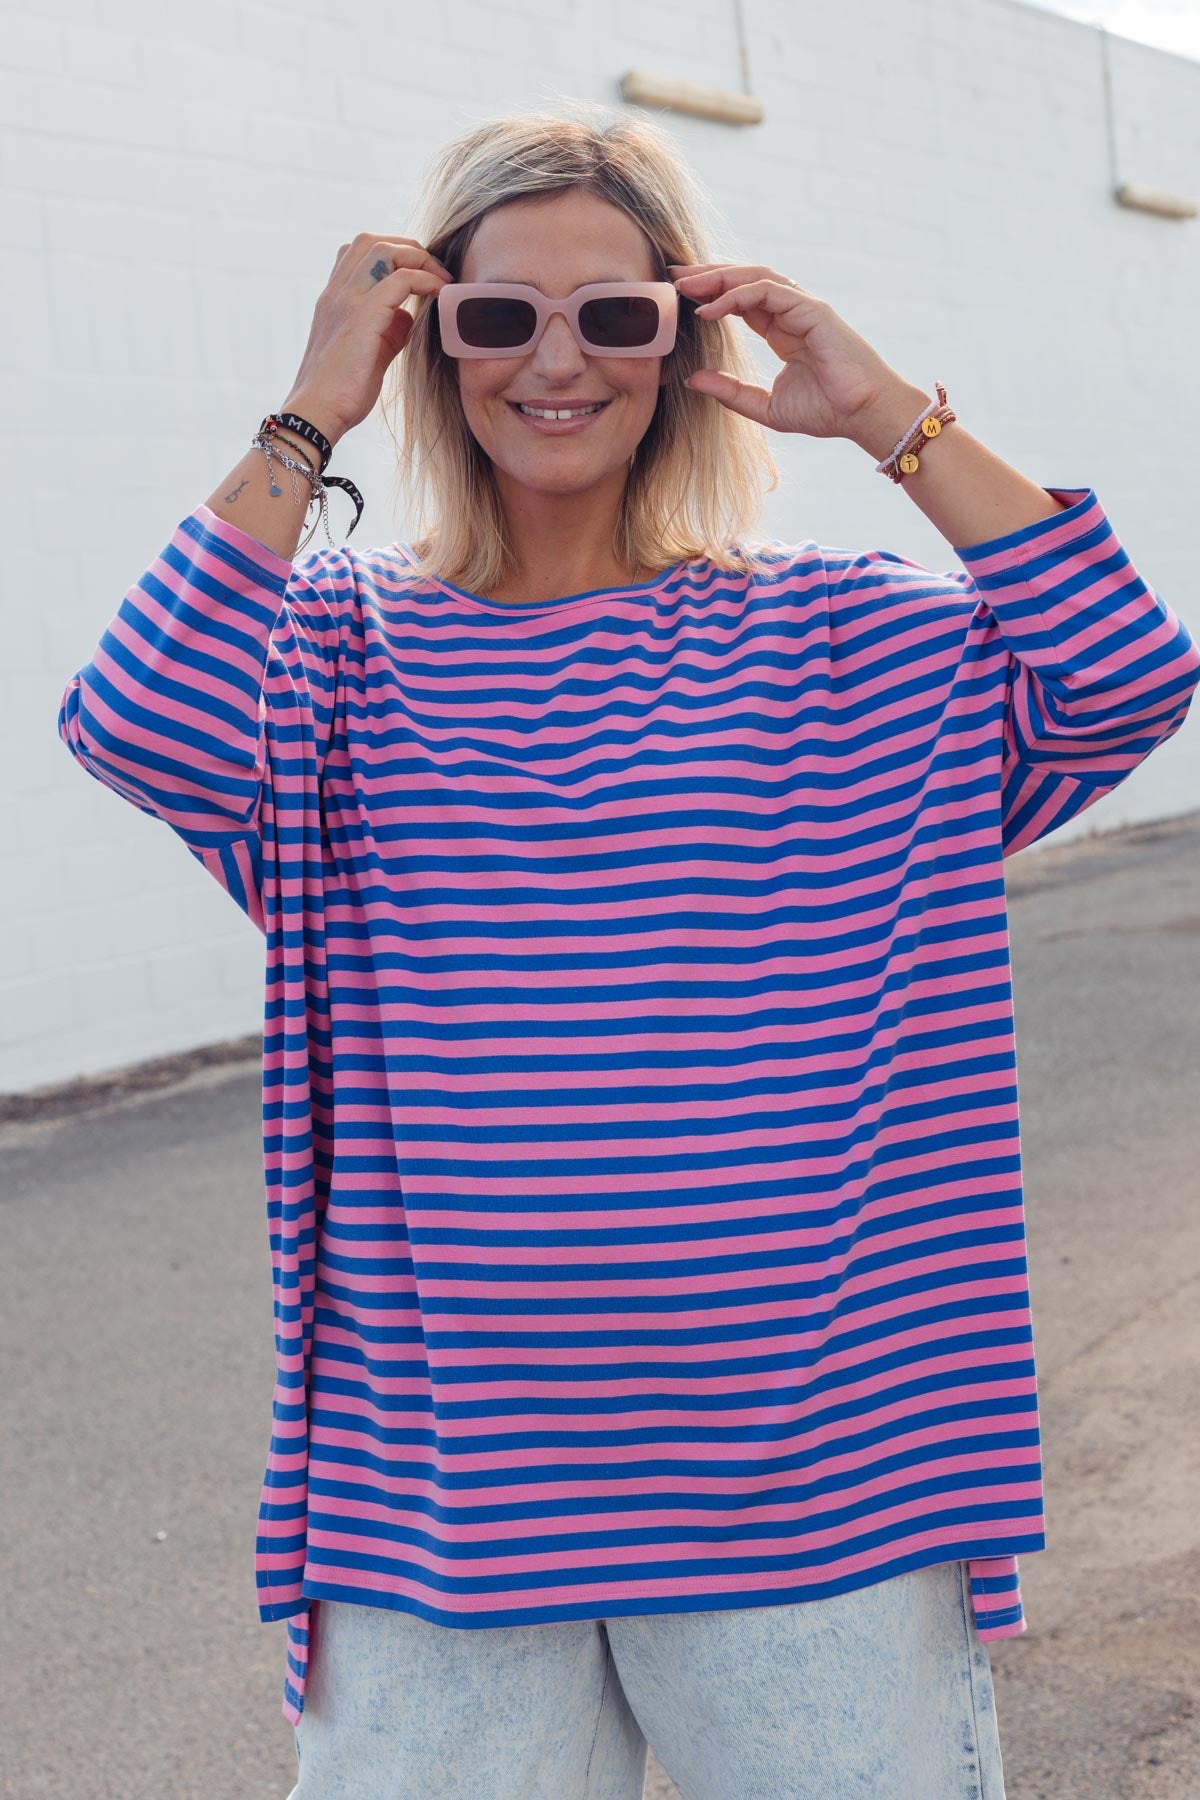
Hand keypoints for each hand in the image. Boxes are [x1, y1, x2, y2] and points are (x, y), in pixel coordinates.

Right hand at [283, 233, 453, 443]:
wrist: (318, 414)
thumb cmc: (342, 392)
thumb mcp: (370, 352)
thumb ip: (387, 329)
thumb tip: (408, 315)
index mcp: (333, 299)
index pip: (357, 252)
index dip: (392, 252)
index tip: (420, 272)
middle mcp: (336, 292)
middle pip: (370, 240)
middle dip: (408, 247)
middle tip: (435, 270)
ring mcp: (346, 300)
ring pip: (383, 249)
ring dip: (419, 258)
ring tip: (441, 279)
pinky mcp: (362, 316)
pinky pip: (401, 280)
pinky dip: (426, 280)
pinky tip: (440, 294)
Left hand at [668, 261, 924, 445]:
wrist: (863, 415)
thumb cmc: (827, 412)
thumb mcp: (766, 407)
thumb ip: (730, 392)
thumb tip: (691, 379)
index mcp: (783, 330)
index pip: (742, 300)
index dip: (711, 294)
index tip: (679, 295)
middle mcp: (792, 312)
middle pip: (744, 281)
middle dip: (708, 276)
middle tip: (673, 276)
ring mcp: (804, 307)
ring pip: (755, 278)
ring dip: (719, 278)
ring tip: (686, 286)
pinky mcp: (812, 310)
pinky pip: (768, 292)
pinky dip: (736, 296)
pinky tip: (710, 309)